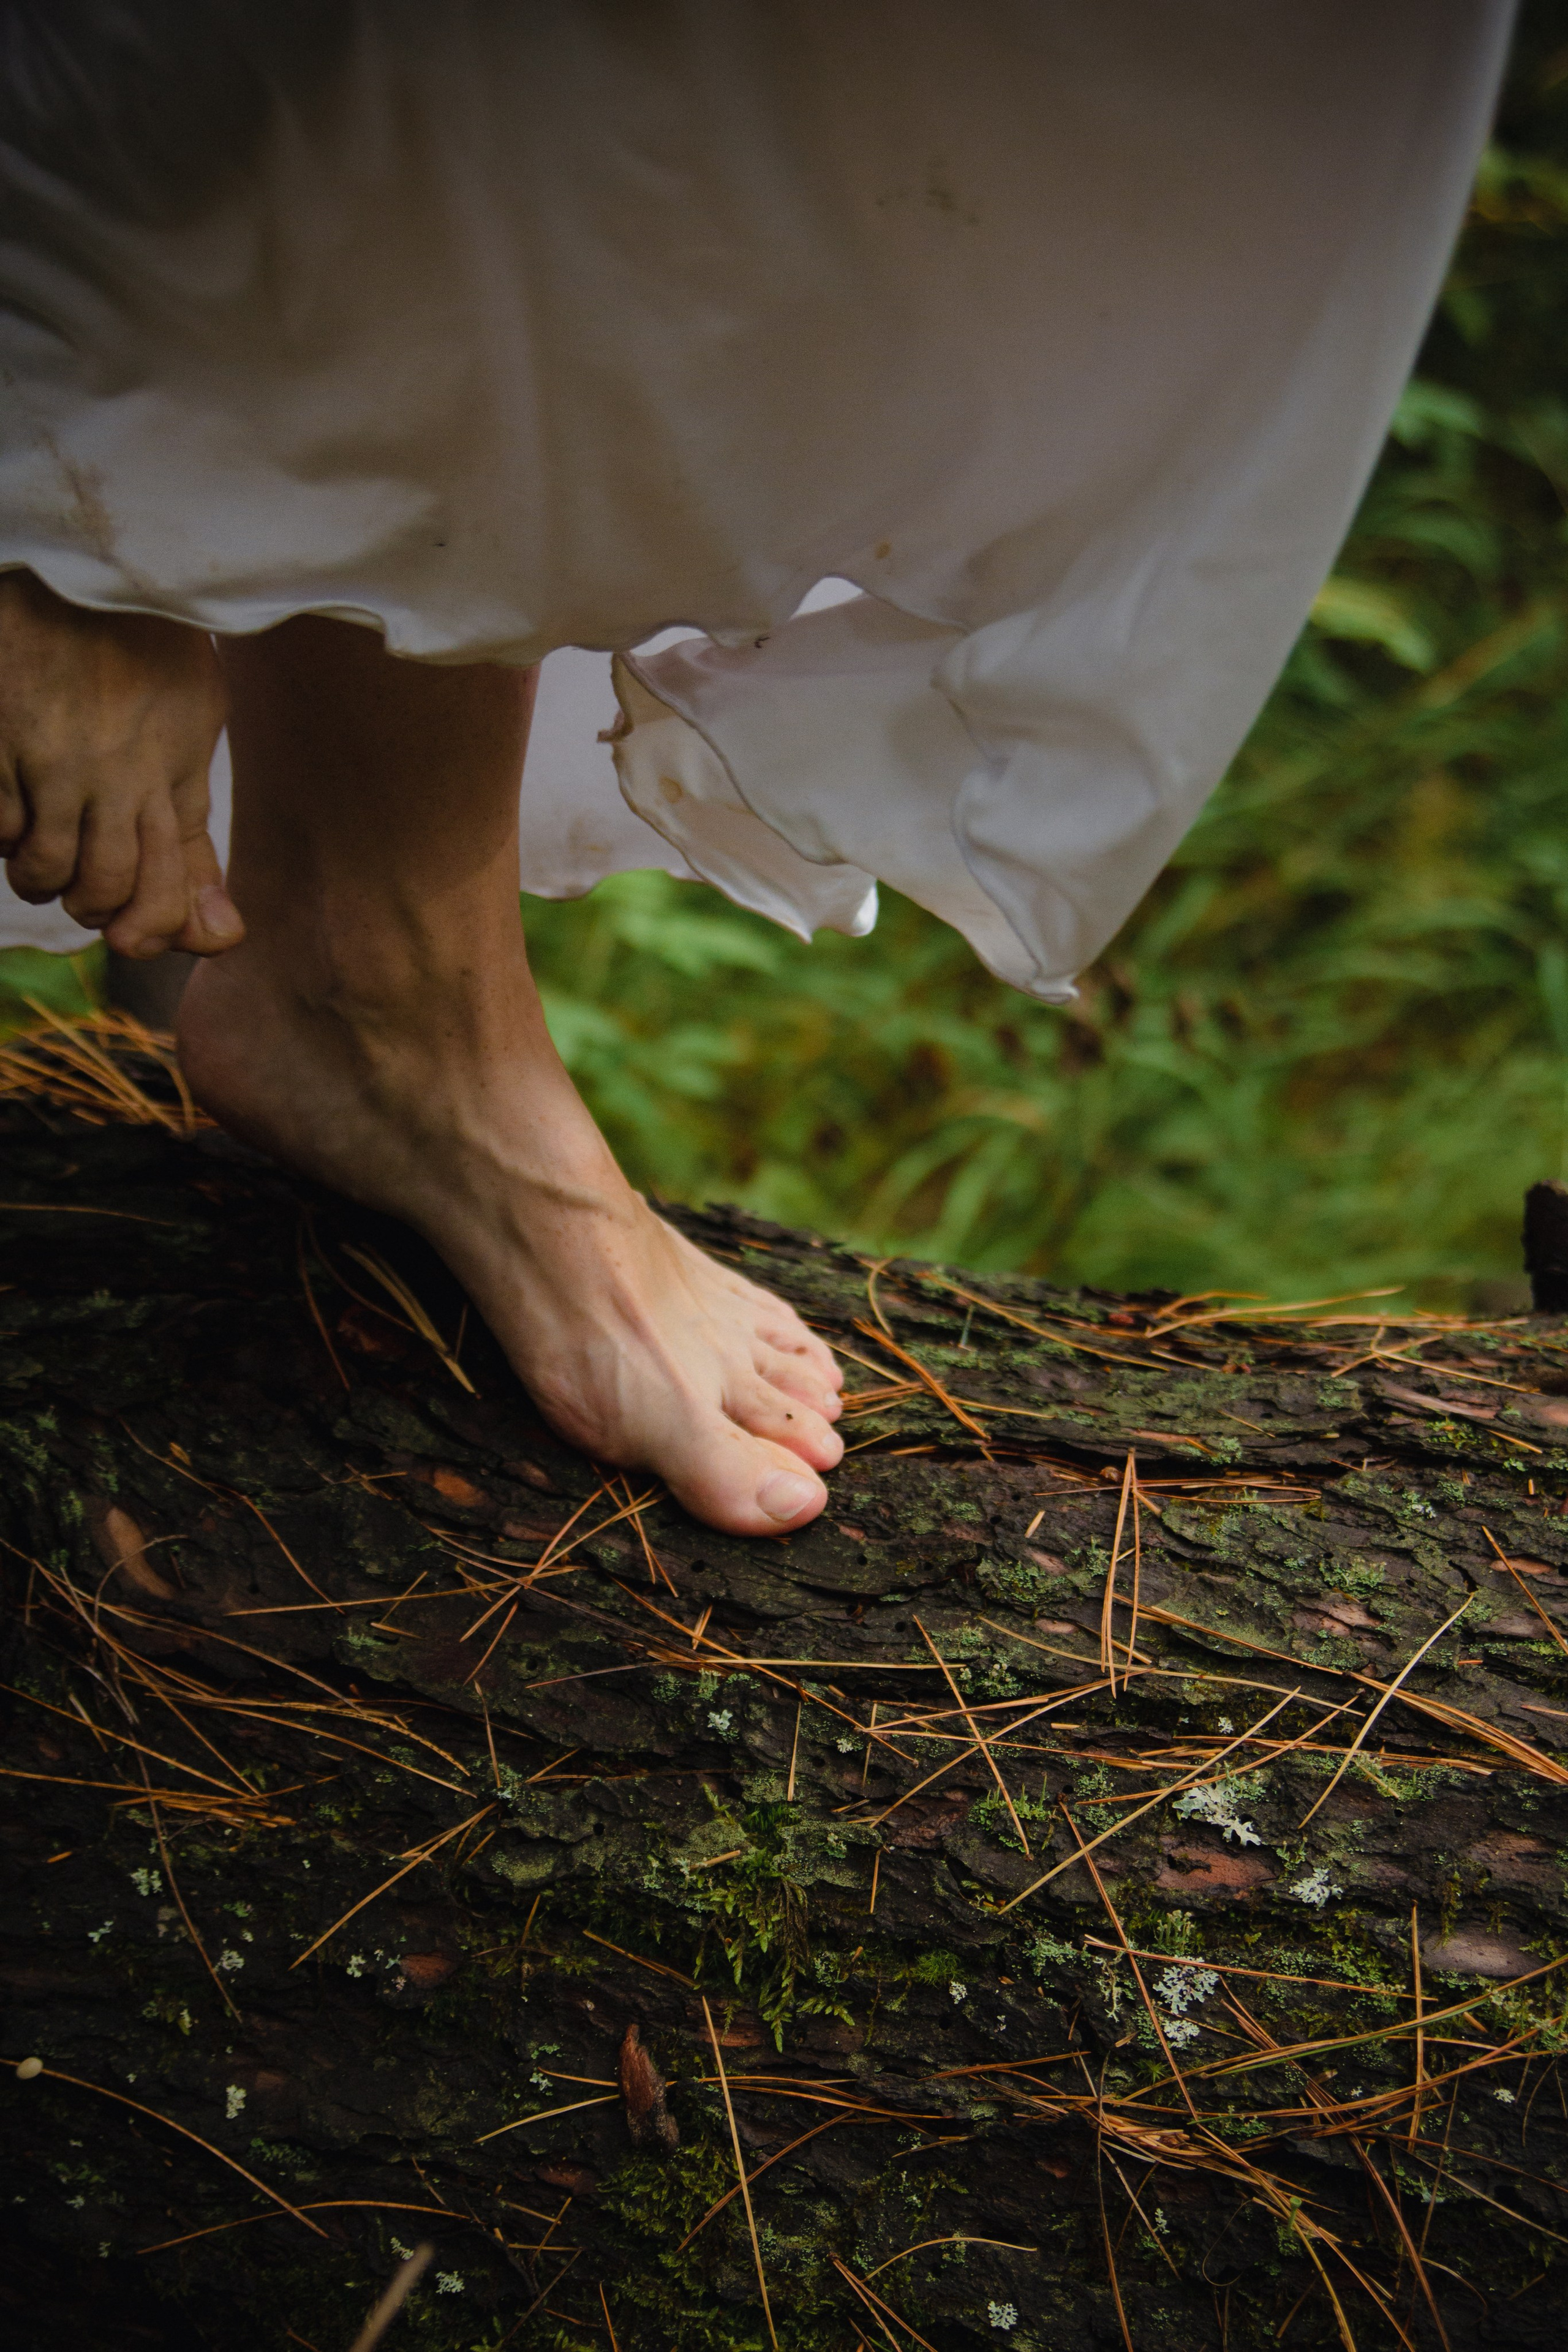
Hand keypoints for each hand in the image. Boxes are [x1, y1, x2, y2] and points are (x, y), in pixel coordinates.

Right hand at [0, 569, 243, 957]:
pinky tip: (14, 809)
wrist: (81, 564)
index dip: (153, 931)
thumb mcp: (194, 730)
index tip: (136, 935)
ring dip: (42, 878)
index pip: (167, 890)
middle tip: (86, 889)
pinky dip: (1, 836)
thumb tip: (223, 937)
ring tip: (45, 848)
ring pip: (42, 870)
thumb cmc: (146, 647)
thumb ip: (195, 836)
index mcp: (170, 770)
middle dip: (94, 909)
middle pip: (104, 890)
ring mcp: (49, 757)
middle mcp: (114, 771)